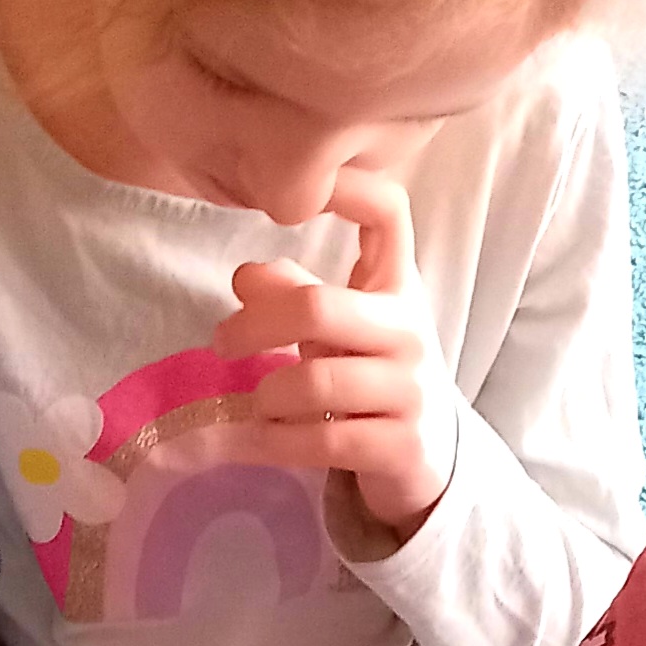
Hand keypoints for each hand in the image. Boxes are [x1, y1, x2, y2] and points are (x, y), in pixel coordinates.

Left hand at [211, 169, 454, 536]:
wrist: (423, 456)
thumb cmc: (370, 376)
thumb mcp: (337, 329)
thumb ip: (293, 295)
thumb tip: (244, 278)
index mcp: (396, 287)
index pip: (389, 213)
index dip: (349, 188)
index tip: (297, 193)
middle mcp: (410, 331)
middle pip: (317, 309)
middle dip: (254, 328)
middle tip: (222, 343)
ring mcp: (411, 391)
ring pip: (313, 383)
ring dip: (267, 397)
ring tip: (257, 404)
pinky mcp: (401, 446)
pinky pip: (320, 440)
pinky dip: (274, 441)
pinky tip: (258, 438)